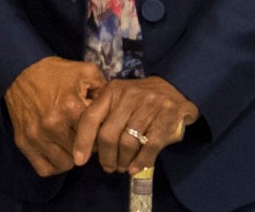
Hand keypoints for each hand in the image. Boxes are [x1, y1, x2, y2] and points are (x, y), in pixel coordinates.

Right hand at [3, 57, 105, 176]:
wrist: (20, 70)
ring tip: (70, 143)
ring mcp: (37, 136)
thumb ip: (104, 90)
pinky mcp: (24, 143)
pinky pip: (45, 169)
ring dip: (70, 156)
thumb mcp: (86, 71)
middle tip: (83, 136)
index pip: (97, 138)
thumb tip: (114, 110)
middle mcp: (53, 125)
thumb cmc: (56, 73)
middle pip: (82, 154)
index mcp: (72, 108)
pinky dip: (54, 165)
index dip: (100, 136)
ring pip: (65, 164)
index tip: (98, 131)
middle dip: (86, 147)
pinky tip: (58, 152)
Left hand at [71, 76, 197, 175]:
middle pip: (108, 135)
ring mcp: (149, 105)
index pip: (91, 117)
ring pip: (128, 143)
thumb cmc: (139, 99)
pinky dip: (140, 162)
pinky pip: (149, 146)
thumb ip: (104, 117)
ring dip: (123, 161)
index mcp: (112, 91)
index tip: (79, 161)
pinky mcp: (167, 116)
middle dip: (106, 157)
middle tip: (109, 167)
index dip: (83, 141)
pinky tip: (135, 168)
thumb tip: (89, 147)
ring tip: (123, 167)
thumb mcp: (119, 99)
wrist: (175, 87)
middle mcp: (128, 96)